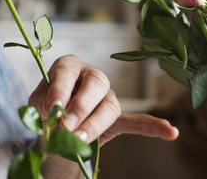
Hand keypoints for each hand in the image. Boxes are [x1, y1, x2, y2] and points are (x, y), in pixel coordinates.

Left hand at [28, 54, 178, 144]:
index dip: (59, 89)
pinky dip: (152, 127)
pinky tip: (169, 131)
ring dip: (94, 124)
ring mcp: (107, 96)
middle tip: (65, 125)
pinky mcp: (116, 117)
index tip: (51, 109)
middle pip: (95, 83)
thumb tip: (55, 118)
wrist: (54, 121)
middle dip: (80, 106)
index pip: (67, 71)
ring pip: (109, 106)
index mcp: (70, 66)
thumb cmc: (47, 105)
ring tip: (79, 140)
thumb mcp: (37, 102)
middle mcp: (92, 76)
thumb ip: (44, 106)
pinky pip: (136, 121)